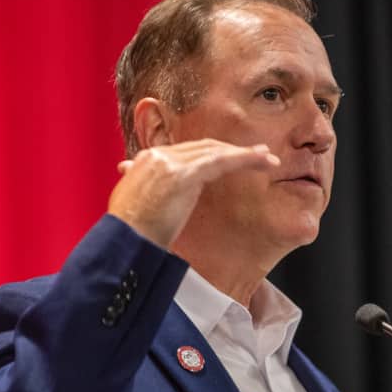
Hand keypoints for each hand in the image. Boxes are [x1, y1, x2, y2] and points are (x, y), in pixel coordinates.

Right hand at [108, 140, 278, 247]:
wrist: (124, 244)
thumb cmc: (131, 237)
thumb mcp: (138, 210)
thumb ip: (150, 196)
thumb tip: (156, 200)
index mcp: (146, 162)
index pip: (187, 152)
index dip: (214, 155)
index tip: (231, 161)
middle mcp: (157, 156)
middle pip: (203, 147)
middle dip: (232, 151)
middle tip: (259, 154)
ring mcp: (169, 163)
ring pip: (215, 151)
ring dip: (245, 154)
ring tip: (268, 158)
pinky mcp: (182, 174)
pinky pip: (221, 161)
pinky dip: (245, 160)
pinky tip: (263, 162)